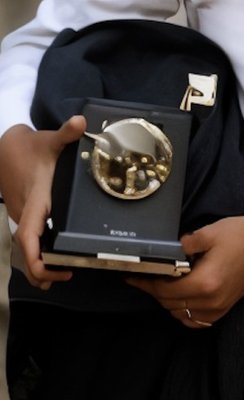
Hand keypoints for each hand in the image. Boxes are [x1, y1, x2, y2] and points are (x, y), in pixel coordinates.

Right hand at [1, 117, 82, 286]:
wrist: (5, 146)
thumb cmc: (30, 146)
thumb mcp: (50, 140)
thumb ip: (66, 133)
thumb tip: (81, 122)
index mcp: (35, 200)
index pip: (28, 235)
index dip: (34, 255)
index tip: (46, 269)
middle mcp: (26, 212)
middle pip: (27, 248)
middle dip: (40, 268)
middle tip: (64, 277)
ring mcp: (24, 214)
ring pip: (27, 245)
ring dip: (40, 262)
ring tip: (61, 276)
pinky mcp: (26, 213)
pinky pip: (30, 237)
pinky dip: (39, 251)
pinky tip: (55, 259)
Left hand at [133, 209, 243, 327]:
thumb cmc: (242, 235)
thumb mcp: (208, 233)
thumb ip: (181, 246)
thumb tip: (165, 253)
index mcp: (204, 282)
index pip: (163, 289)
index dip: (144, 283)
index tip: (131, 277)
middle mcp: (210, 300)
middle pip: (169, 303)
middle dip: (154, 290)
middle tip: (148, 276)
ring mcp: (219, 307)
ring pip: (179, 314)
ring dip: (168, 302)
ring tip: (165, 285)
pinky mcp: (225, 307)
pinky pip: (196, 320)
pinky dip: (184, 312)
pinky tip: (182, 299)